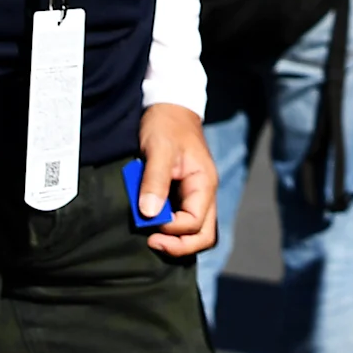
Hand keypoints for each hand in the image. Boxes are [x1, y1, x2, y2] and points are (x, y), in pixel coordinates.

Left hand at [136, 103, 219, 257]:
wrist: (170, 106)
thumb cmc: (166, 125)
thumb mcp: (159, 149)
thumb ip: (155, 180)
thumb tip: (149, 213)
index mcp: (204, 184)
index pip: (195, 222)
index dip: (172, 227)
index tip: (147, 220)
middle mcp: (205, 194)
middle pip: (204, 235)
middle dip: (180, 245)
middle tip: (152, 242)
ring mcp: (196, 195)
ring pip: (197, 232)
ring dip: (176, 240)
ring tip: (152, 237)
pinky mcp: (185, 194)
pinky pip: (185, 221)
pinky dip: (172, 228)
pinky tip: (154, 225)